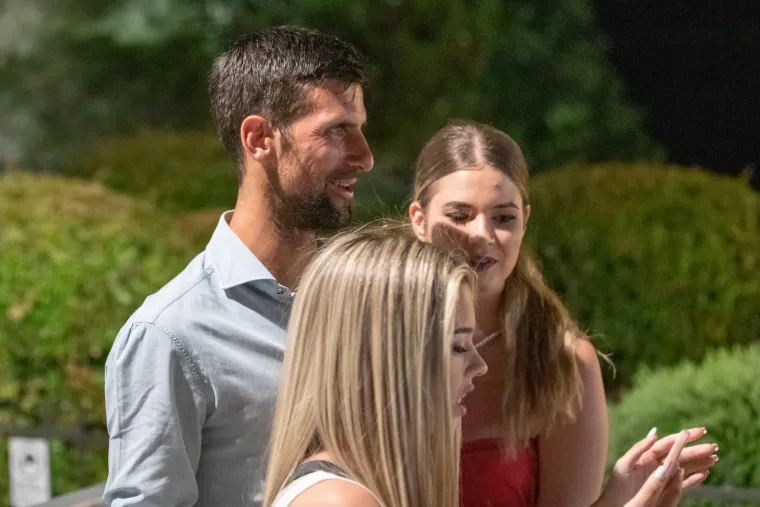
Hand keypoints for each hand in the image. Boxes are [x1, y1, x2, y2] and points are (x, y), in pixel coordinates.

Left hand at [593, 427, 717, 506]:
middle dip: (696, 450)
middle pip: (678, 455)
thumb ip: (639, 449)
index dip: (684, 437)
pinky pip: (680, 482)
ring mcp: (658, 477)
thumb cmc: (616, 489)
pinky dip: (693, 478)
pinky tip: (704, 474)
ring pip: (682, 467)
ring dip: (698, 462)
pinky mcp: (662, 490)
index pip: (668, 443)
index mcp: (645, 456)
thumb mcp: (624, 466)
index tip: (700, 432)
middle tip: (715, 447)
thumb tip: (655, 432)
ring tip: (714, 458)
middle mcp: (653, 465)